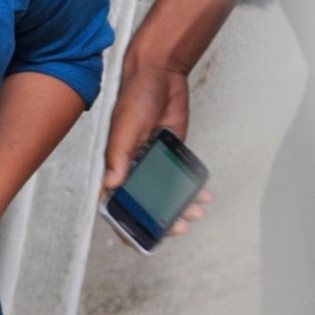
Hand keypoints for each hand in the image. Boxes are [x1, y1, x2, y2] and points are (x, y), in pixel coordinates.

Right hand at [102, 61, 212, 234]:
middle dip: (162, 218)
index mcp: (113, 164)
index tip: (142, 239)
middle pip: (143, 203)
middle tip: (181, 225)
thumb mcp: (125, 126)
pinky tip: (203, 193)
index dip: (125, 223)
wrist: (161, 75)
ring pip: (164, 193)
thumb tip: (112, 184)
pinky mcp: (169, 153)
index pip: (114, 202)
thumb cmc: (135, 96)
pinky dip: (191, 188)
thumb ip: (118, 155)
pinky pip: (179, 177)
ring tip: (197, 210)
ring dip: (180, 206)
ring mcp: (150, 161)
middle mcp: (130, 166)